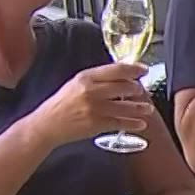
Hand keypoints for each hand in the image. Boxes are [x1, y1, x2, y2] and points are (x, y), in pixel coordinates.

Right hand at [27, 63, 150, 147]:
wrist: (47, 125)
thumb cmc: (62, 104)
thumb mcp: (75, 84)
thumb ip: (96, 79)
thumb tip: (120, 76)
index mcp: (86, 77)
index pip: (116, 69)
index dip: (133, 69)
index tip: (143, 70)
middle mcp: (91, 90)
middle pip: (124, 86)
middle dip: (137, 89)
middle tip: (142, 91)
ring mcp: (95, 108)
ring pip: (125, 106)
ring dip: (140, 108)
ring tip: (148, 109)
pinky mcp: (96, 124)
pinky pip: (120, 122)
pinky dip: (133, 123)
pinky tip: (140, 124)